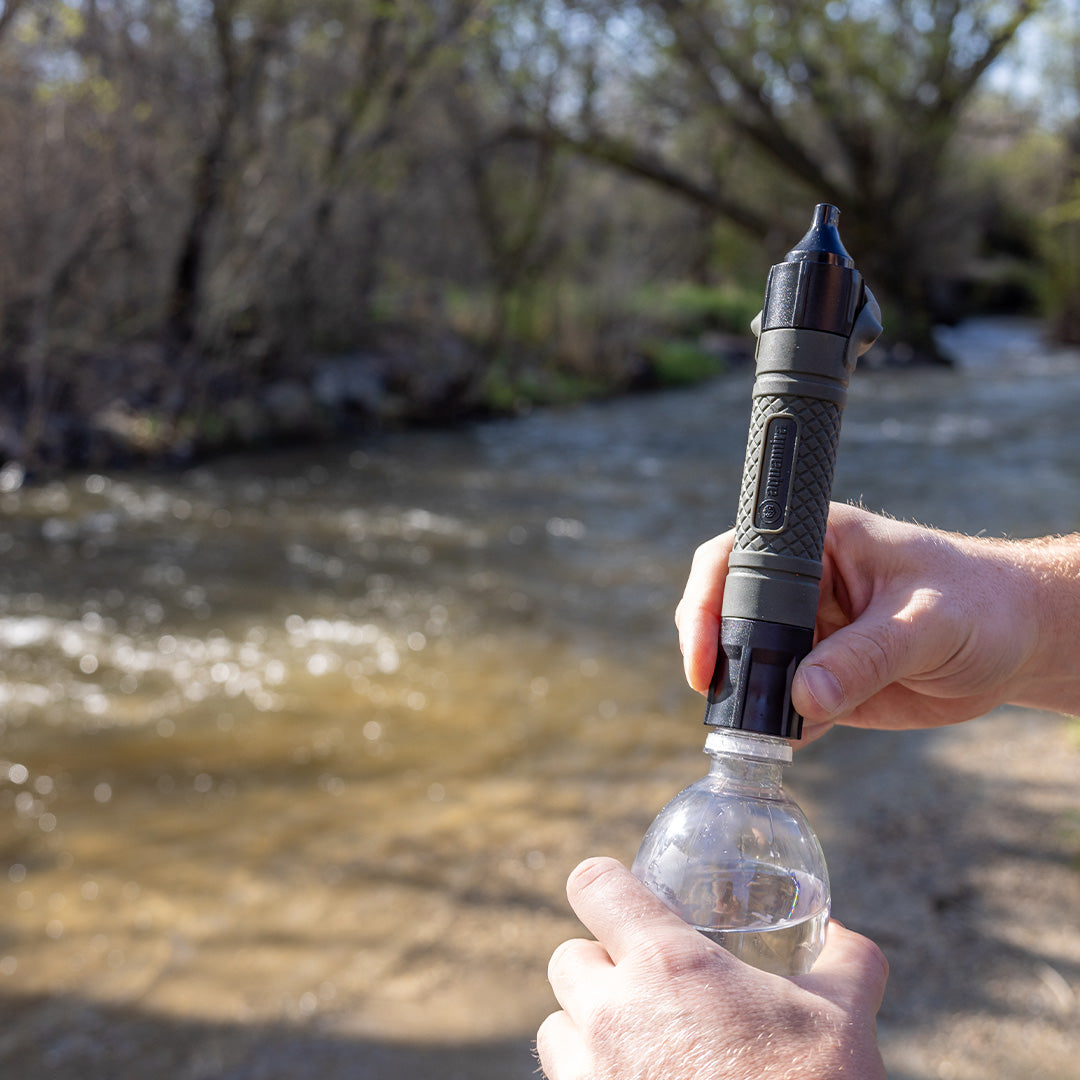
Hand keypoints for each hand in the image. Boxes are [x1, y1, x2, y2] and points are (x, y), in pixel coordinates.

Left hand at [536, 857, 887, 1079]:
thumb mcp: (843, 1021)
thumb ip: (845, 962)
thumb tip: (846, 935)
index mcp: (667, 965)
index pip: (594, 885)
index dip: (605, 886)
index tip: (622, 897)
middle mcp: (614, 1014)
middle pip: (567, 957)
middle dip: (599, 964)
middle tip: (645, 984)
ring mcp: (592, 1076)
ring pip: (556, 1027)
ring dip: (585, 1027)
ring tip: (638, 1044)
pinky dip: (589, 1079)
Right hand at [675, 502, 1077, 741]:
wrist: (1018, 643)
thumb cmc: (981, 604)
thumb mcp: (926, 623)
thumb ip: (867, 656)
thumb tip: (803, 696)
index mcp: (814, 546)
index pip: (731, 561)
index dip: (706, 603)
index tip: (705, 656)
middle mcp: (799, 588)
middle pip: (724, 618)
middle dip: (718, 660)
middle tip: (725, 703)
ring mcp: (807, 635)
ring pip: (747, 667)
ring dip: (744, 701)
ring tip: (755, 732)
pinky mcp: (822, 678)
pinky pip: (781, 706)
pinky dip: (779, 727)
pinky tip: (796, 737)